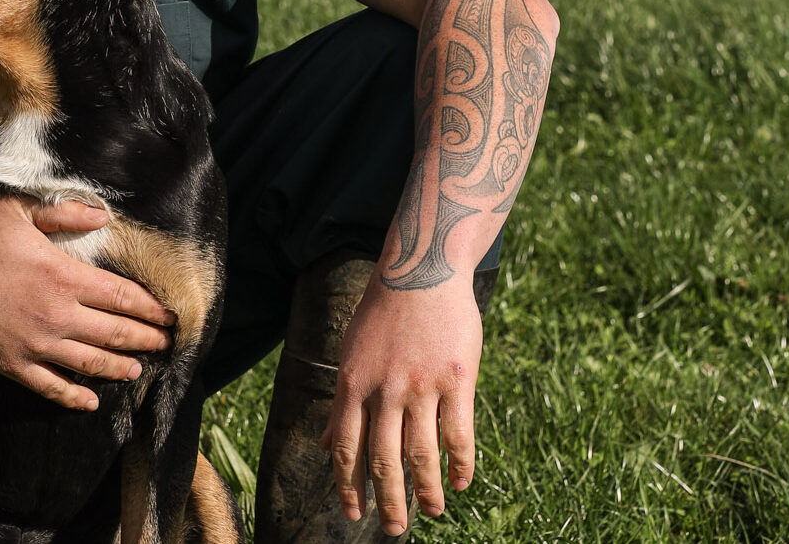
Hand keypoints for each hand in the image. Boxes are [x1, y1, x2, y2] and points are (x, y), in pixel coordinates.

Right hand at [0, 196, 174, 410]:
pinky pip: (51, 386)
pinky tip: (90, 402)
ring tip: (137, 371)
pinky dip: (73, 396)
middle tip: (167, 345)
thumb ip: (65, 214)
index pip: (122, 297)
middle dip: (146, 339)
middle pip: (115, 332)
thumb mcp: (19, 211)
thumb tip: (103, 215)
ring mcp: (37, 343)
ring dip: (118, 367)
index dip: (150, 309)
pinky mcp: (13, 364)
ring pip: (90, 362)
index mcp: (65, 276)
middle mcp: (59, 314)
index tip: (170, 316)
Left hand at [322, 273, 483, 535]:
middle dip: (387, 501)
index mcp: (353, 384)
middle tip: (394, 528)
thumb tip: (327, 444)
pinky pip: (458, 432)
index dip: (349, 486)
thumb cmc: (384, 314)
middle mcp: (385, 389)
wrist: (421, 271)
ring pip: (422, 454)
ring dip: (426, 490)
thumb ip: (343, 403)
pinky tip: (461, 482)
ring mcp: (422, 385)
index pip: (347, 448)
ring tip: (431, 511)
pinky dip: (460, 463)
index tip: (354, 513)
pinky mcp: (457, 378)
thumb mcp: (352, 354)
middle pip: (383, 460)